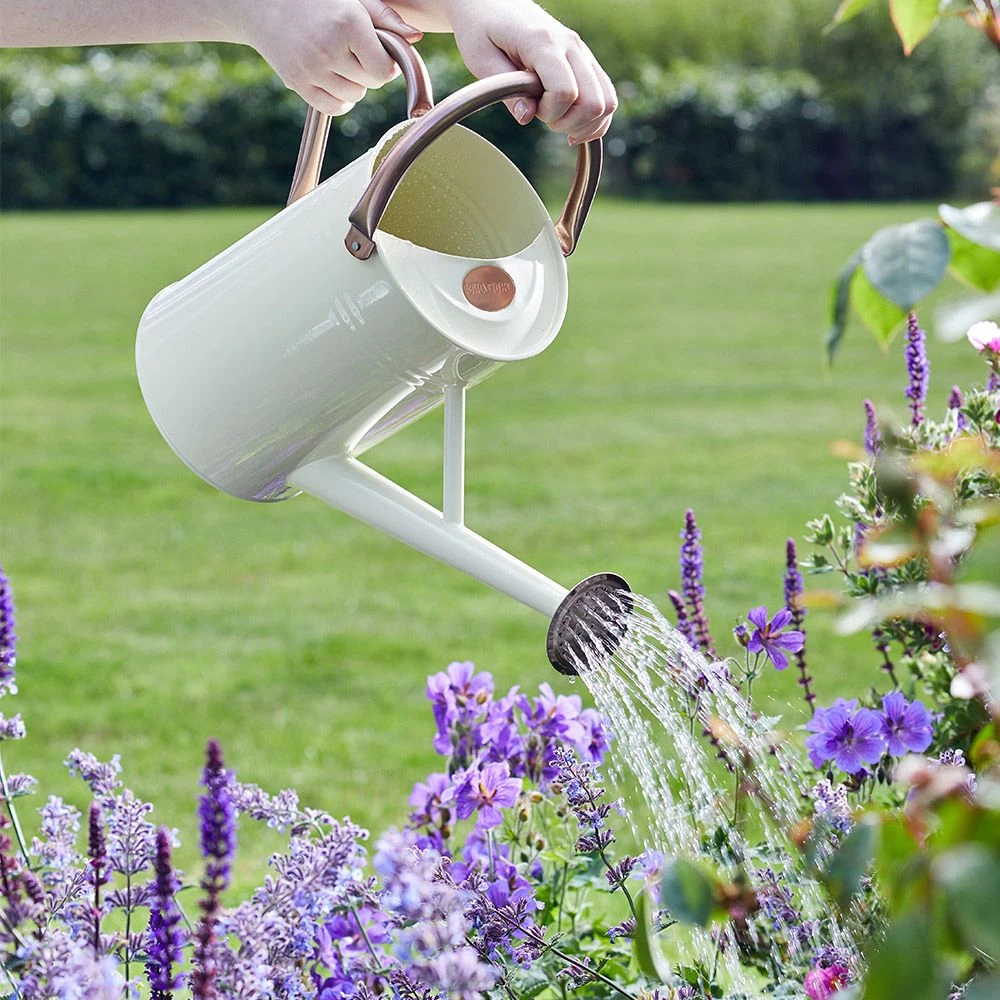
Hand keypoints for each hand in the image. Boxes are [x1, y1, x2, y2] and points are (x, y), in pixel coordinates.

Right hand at [237, 0, 423, 115]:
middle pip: (370, 83)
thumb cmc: (317, 1)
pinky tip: (335, 81)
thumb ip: (386, 18)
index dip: (386, 64)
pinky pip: (334, 107)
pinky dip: (340, 100)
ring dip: (354, 85)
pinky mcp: (298, 83)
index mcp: (348, 24)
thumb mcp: (354, 0)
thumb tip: (416, 37)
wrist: (264, 4)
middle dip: (369, 71)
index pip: (384, 69)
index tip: (379, 54)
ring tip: (341, 62)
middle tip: (356, 53)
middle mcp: (330, 48)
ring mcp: (312, 68)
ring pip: (354, 97)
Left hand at [440, 0, 616, 143]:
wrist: (493, 3)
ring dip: (585, 124)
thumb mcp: (481, 60)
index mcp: (543, 42)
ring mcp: (582, 52)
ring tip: (559, 121)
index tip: (530, 110)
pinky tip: (572, 124)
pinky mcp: (586, 61)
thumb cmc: (482, 30)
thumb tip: (527, 118)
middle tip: (545, 119)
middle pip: (595, 102)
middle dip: (570, 124)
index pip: (565, 91)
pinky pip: (607, 97)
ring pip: (608, 102)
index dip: (550, 113)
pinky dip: (594, 119)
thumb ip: (505, 91)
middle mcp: (570, 45)